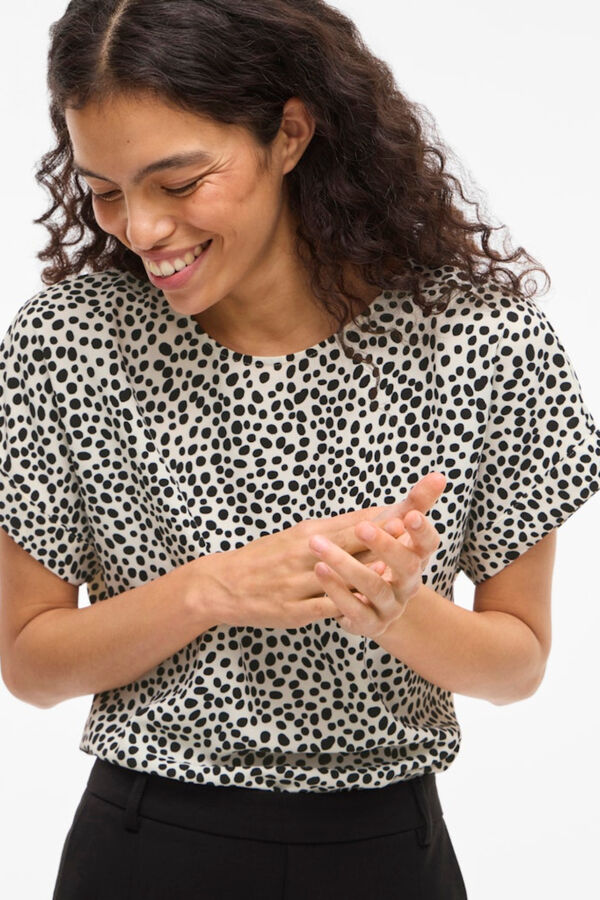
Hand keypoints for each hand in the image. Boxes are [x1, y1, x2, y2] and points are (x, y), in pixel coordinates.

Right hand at [201, 501, 410, 629]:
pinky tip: (362, 606)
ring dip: (367, 570)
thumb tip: (373, 516)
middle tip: (416, 526)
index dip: (388, 514)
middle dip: (385, 533)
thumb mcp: (299, 535)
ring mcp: (299, 582)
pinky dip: (344, 604)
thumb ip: (336, 529)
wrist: (223, 584)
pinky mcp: (293, 609)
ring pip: (339, 575)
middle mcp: (307, 553)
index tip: (417, 503)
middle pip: (353, 540)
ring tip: (394, 568)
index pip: (356, 521)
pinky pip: (322, 606)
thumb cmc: (267, 557)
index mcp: (311, 533)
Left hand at [308, 474, 445, 637]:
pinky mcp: (368, 624)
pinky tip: (320, 570)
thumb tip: (439, 475)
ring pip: (374, 587)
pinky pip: (353, 609)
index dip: (422, 531)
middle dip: (386, 545)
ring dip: (347, 566)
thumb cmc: (383, 560)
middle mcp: (409, 586)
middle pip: (406, 567)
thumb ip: (413, 505)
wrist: (373, 606)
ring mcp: (390, 607)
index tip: (408, 516)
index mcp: (417, 559)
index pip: (429, 545)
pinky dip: (336, 590)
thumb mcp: (394, 532)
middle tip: (362, 526)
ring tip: (319, 547)